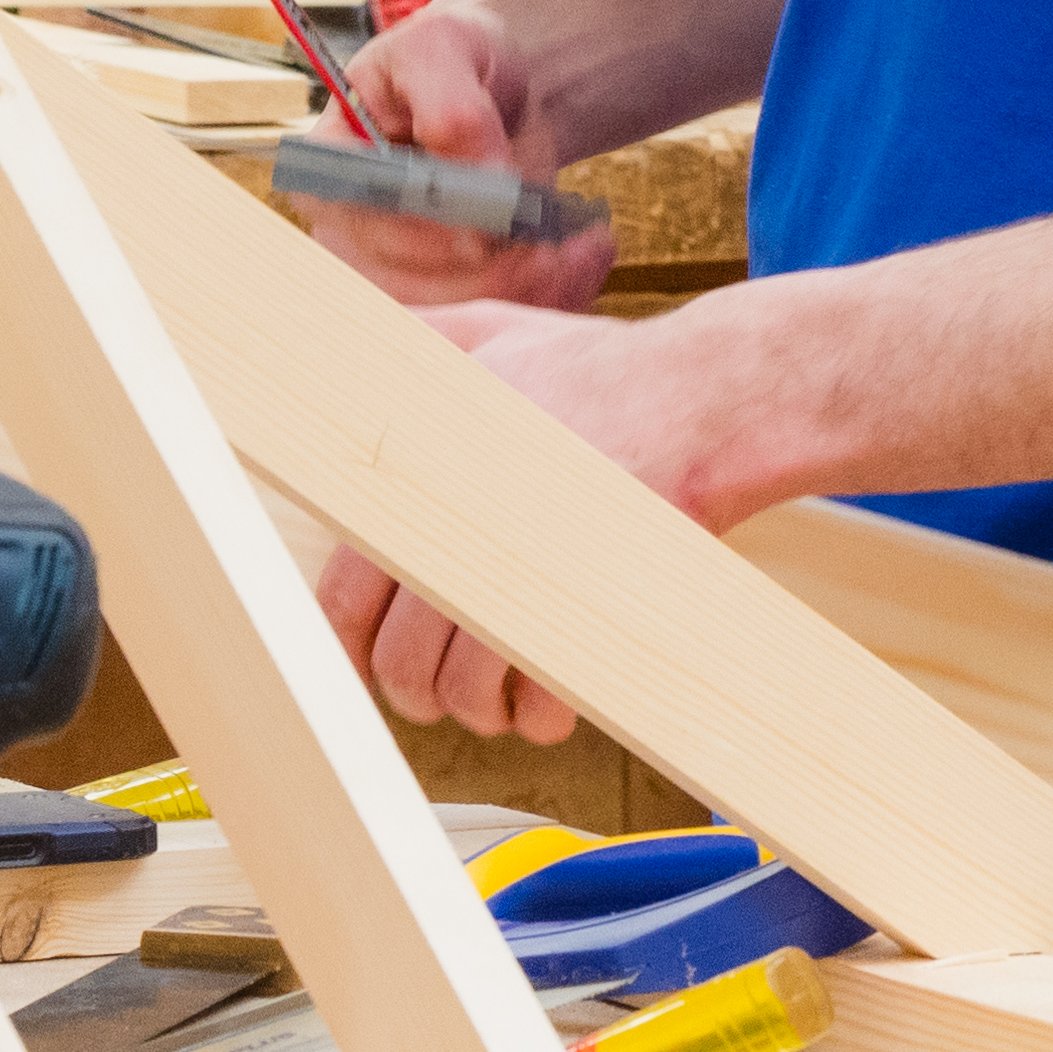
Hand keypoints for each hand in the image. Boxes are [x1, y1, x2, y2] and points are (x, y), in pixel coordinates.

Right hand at [300, 0, 621, 313]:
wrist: (495, 87)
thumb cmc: (454, 58)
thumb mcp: (445, 50)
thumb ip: (453, 110)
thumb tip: (485, 186)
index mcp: (330, 171)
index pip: (366, 220)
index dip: (430, 231)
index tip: (501, 222)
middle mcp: (351, 234)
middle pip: (410, 282)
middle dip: (494, 267)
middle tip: (561, 240)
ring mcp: (398, 271)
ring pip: (456, 311)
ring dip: (531, 287)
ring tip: (585, 244)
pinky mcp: (448, 292)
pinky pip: (496, 315)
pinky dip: (551, 296)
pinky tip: (585, 258)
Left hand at [310, 296, 786, 746]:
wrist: (706, 397)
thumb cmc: (603, 370)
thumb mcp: (494, 334)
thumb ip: (424, 343)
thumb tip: (359, 343)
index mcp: (421, 482)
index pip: (346, 597)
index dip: (351, 646)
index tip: (367, 660)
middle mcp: (459, 535)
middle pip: (401, 660)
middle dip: (415, 692)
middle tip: (440, 691)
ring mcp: (521, 578)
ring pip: (465, 690)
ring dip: (479, 711)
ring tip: (501, 700)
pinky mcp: (583, 611)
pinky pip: (540, 698)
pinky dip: (539, 717)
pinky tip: (548, 706)